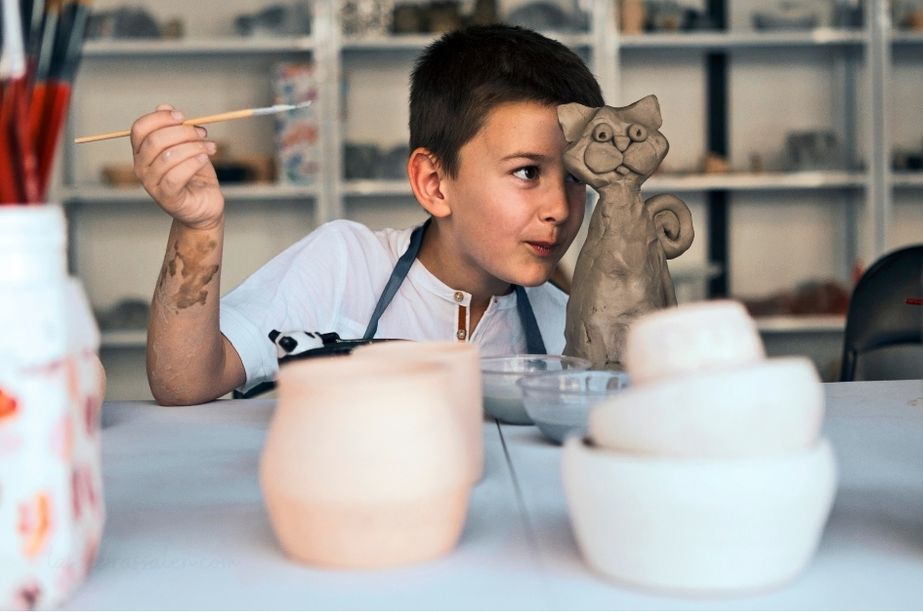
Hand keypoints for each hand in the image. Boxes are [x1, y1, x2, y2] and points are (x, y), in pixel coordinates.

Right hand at [130, 104, 223, 229]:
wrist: (205, 206)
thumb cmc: (195, 175)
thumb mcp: (187, 146)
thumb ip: (176, 128)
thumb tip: (164, 106)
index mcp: (143, 152)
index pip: (140, 128)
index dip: (160, 118)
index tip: (182, 116)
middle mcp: (141, 167)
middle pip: (155, 140)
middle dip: (183, 132)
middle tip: (203, 133)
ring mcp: (151, 184)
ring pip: (168, 156)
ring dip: (193, 147)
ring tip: (211, 147)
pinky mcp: (166, 198)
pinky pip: (176, 176)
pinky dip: (193, 163)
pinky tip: (204, 159)